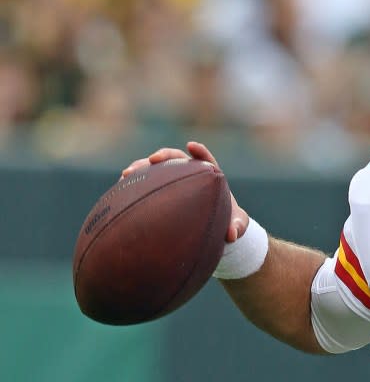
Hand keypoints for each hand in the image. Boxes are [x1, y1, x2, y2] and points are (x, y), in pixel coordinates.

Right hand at [121, 141, 249, 241]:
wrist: (215, 227)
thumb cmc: (229, 222)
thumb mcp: (237, 225)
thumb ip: (237, 228)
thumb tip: (231, 236)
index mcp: (211, 177)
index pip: (206, 160)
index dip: (200, 152)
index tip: (192, 146)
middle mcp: (190, 174)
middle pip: (176, 159)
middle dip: (162, 156)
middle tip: (152, 160)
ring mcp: (174, 181)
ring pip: (156, 169)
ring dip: (141, 168)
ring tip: (127, 174)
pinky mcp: (161, 190)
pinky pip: (146, 184)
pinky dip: (134, 184)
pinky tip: (119, 190)